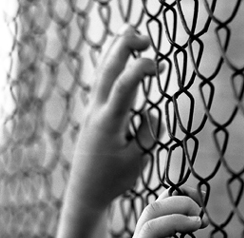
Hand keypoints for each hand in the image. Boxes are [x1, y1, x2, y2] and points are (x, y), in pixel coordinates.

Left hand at [68, 26, 158, 213]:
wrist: (84, 194)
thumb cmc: (112, 181)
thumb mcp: (138, 160)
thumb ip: (149, 132)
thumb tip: (150, 112)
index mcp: (109, 122)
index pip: (125, 84)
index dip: (142, 68)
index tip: (159, 67)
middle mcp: (97, 112)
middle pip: (108, 69)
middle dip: (125, 47)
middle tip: (145, 39)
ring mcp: (91, 112)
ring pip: (102, 73)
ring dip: (117, 53)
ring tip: (134, 36)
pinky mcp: (92, 117)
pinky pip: (102, 85)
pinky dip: (113, 68)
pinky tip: (122, 61)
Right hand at [87, 187, 205, 237]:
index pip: (156, 223)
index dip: (176, 212)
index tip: (198, 217)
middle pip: (153, 210)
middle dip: (180, 201)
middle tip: (201, 207)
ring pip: (153, 213)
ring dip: (180, 206)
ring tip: (200, 214)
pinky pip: (154, 229)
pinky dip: (176, 220)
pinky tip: (193, 223)